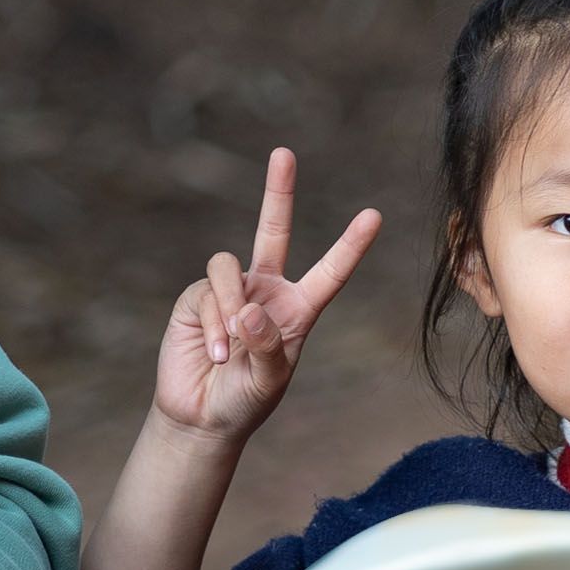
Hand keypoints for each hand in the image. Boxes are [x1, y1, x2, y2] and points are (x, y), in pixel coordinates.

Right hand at [153, 148, 380, 445]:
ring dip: (230, 307)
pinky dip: (213, 320)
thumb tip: (248, 308)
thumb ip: (268, 345)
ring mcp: (230, 291)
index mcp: (298, 309)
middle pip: (273, 230)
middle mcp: (265, 291)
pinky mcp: (196, 298)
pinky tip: (216, 352)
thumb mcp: (270, 379)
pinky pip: (208, 290)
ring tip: (230, 348)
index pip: (329, 272)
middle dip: (278, 191)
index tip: (373, 215)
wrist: (202, 417)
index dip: (350, 245)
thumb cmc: (245, 400)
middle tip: (283, 153)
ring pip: (230, 267)